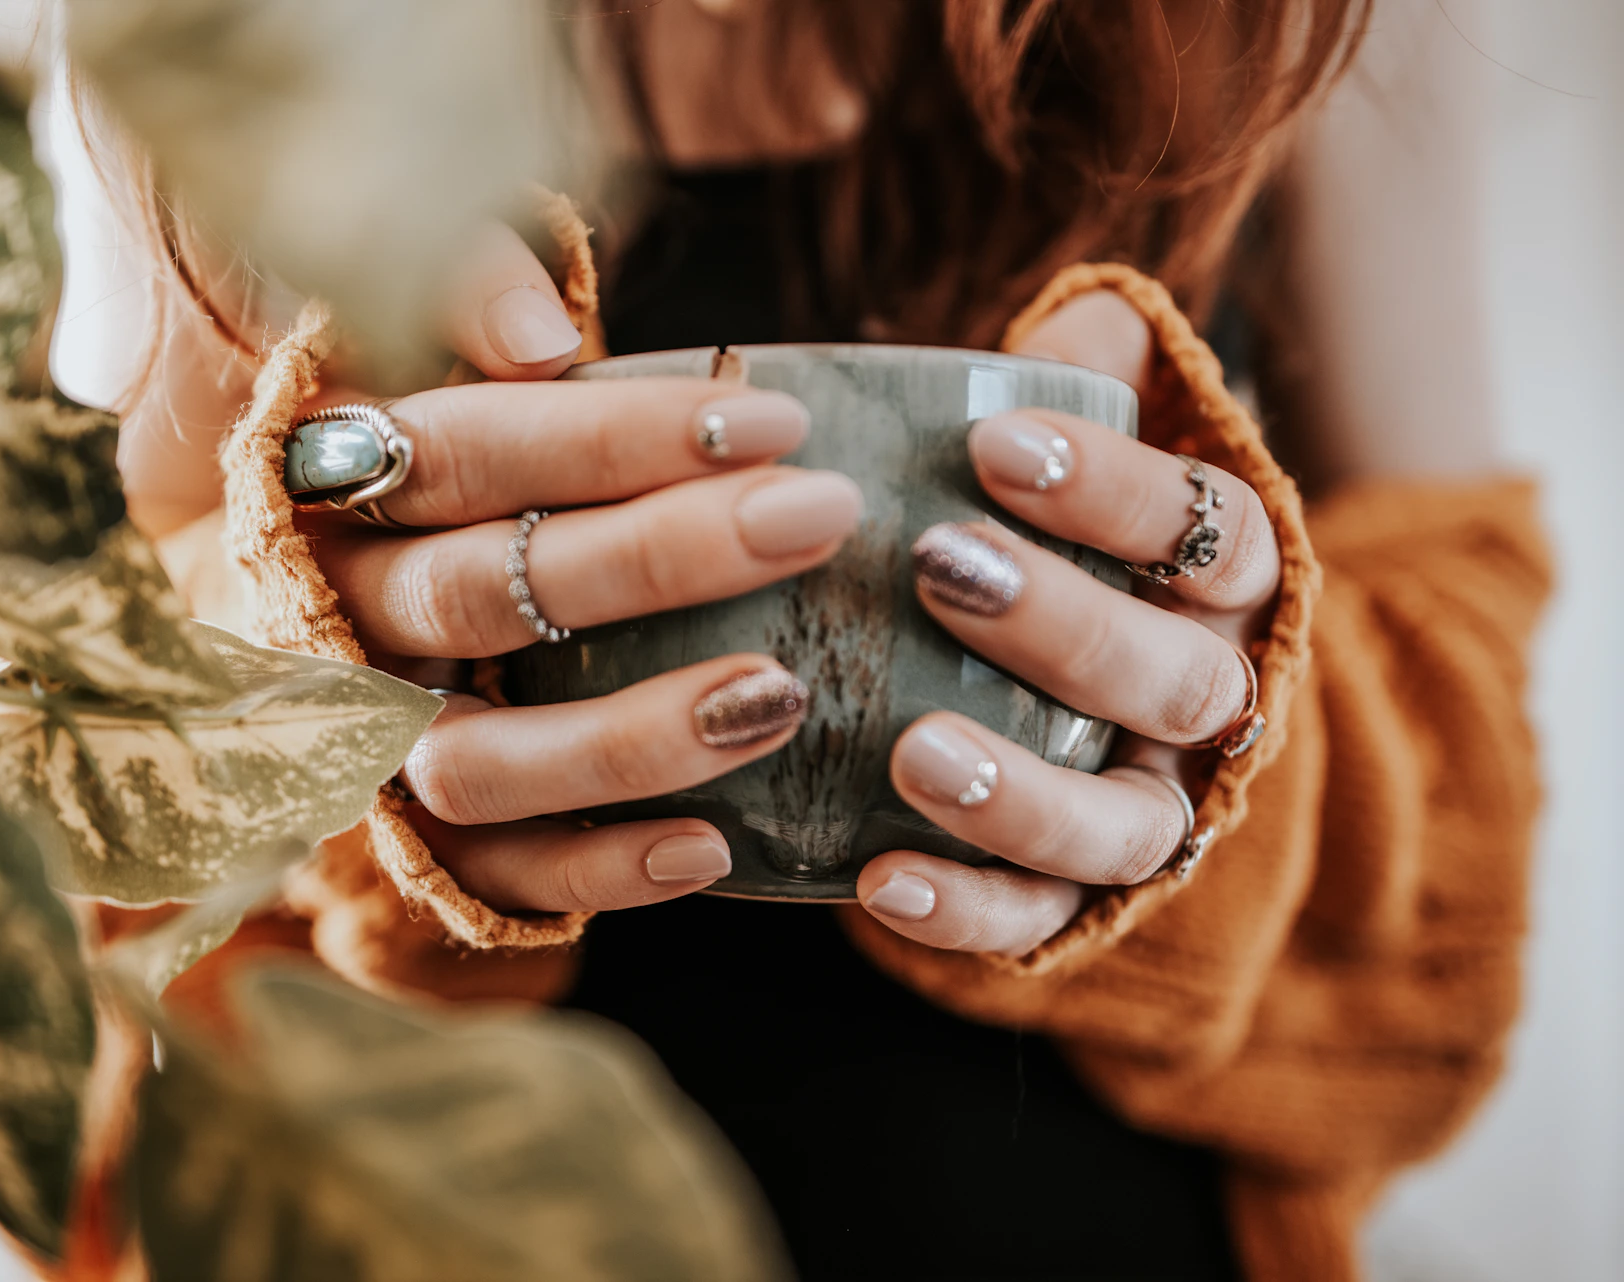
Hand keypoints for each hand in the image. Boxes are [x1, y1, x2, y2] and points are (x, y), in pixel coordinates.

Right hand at [302, 225, 863, 911]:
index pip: (462, 452)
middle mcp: (337, 621)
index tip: (770, 420)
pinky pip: (489, 880)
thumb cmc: (418, 484)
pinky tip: (714, 846)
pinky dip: (596, 871)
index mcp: (332, 488)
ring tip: (781, 694)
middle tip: (818, 516)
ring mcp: (366, 746)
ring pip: (474, 764)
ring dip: (628, 738)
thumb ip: (462, 309)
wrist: (279, 625)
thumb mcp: (423, 373)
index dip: (610, 437)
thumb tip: (537, 329)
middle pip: (479, 598)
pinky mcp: (410, 844)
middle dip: (657, 558)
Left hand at [854, 291, 1279, 954]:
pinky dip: (971, 909)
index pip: (1214, 531)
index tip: (998, 443)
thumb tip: (1089, 310)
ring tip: (914, 751)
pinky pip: (1042, 921)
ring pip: (1128, 825)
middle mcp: (1207, 699)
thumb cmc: (1048, 532)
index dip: (1120, 492)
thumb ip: (1083, 382)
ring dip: (1024, 794)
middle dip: (1063, 627)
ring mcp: (1149, 805)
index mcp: (1222, 583)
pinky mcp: (1075, 894)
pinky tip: (881, 880)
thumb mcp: (1074, 448)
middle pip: (1175, 679)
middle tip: (940, 566)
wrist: (1047, 672)